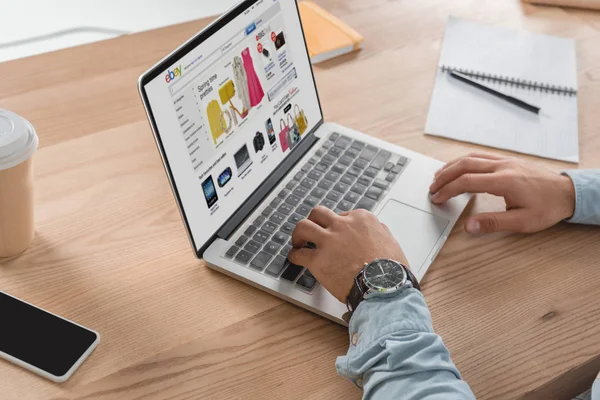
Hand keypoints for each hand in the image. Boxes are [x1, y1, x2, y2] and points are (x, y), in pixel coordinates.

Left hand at [288, 207, 407, 302]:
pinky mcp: (318, 260)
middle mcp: (343, 226)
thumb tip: (376, 231)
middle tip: (312, 230)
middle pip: (319, 213)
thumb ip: (379, 233)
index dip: (338, 225)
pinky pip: (298, 254)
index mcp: (361, 219)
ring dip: (298, 234)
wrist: (384, 288)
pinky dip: (294, 256)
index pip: (343, 214)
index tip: (335, 232)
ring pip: (303, 226)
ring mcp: (329, 241)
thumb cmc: (390, 270)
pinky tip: (295, 258)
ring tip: (298, 242)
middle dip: (314, 220)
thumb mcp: (391, 242)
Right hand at [429, 153, 575, 233]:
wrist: (567, 193)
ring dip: (452, 166)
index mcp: (504, 181)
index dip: (448, 190)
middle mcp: (502, 167)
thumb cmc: (547, 208)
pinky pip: (480, 156)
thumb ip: (493, 223)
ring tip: (439, 177)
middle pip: (464, 165)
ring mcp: (505, 161)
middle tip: (432, 188)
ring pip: (471, 157)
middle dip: (444, 176)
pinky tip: (458, 167)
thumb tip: (469, 226)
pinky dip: (464, 161)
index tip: (437, 198)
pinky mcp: (508, 160)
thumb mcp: (522, 222)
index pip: (467, 182)